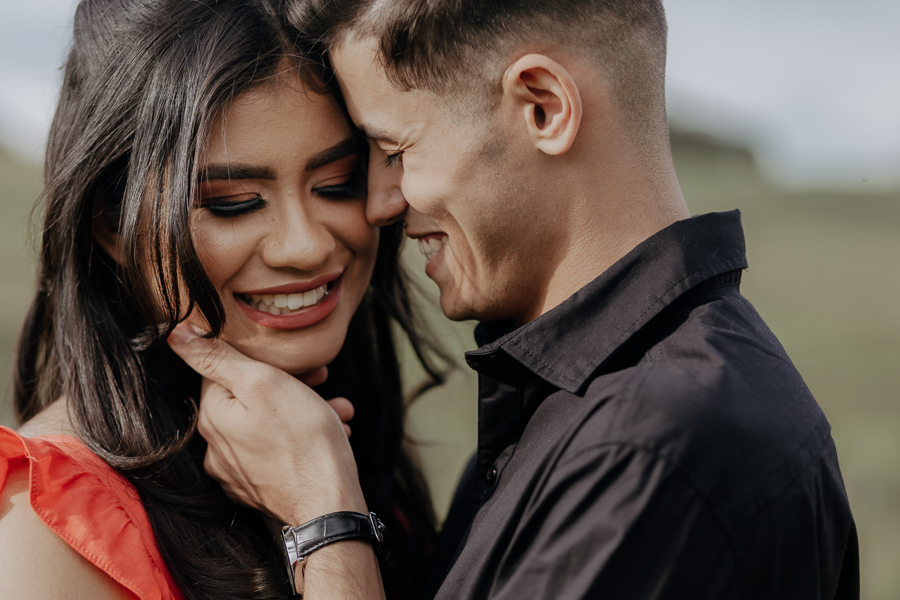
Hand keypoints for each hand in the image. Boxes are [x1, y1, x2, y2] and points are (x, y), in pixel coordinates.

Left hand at [167, 323, 367, 523]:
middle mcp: (217, 448)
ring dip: (302, 411)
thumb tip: (176, 333)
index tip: (292, 361)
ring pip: (268, 426)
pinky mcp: (260, 489)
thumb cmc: (302, 440)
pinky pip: (277, 452)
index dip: (261, 359)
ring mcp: (237, 473)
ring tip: (335, 410)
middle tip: (320, 381)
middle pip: (247, 398)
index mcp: (211, 418)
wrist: (328, 505)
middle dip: (287, 385)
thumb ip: (217, 356)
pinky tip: (331, 433)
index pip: (223, 372)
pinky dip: (301, 439)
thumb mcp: (262, 382)